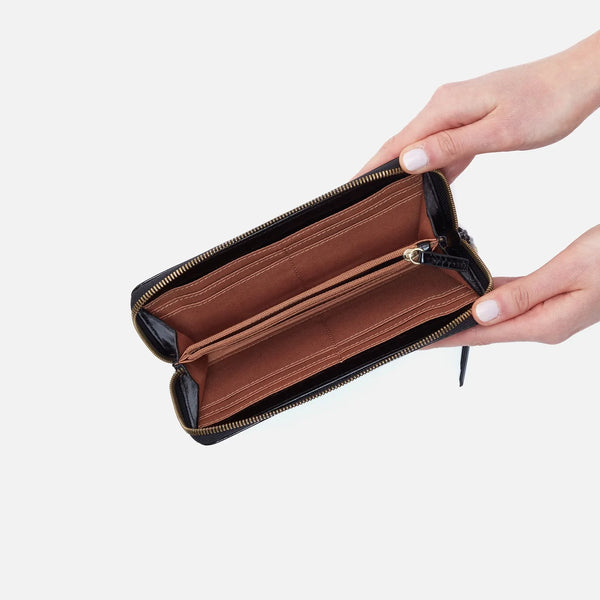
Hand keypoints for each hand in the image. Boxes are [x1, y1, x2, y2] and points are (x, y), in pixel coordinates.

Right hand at [357, 31, 599, 182]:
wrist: (577, 81)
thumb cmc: (546, 103)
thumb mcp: (497, 131)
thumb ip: (450, 146)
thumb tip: (406, 160)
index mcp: (444, 108)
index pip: (396, 143)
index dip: (370, 168)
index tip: (348, 189)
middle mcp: (444, 107)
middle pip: (402, 145)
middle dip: (378, 172)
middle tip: (359, 201)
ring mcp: (456, 113)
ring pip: (421, 148)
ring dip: (404, 173)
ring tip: (384, 199)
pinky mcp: (469, 120)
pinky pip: (442, 148)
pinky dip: (431, 168)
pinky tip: (426, 186)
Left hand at [431, 225, 599, 346]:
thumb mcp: (567, 272)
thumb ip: (522, 294)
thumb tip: (480, 314)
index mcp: (544, 324)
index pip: (482, 335)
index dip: (447, 337)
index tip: (418, 340)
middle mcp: (543, 324)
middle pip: (485, 329)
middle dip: (450, 329)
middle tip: (417, 326)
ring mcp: (548, 313)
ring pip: (497, 316)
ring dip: (467, 314)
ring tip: (436, 310)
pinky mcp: (552, 299)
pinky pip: (512, 300)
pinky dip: (490, 297)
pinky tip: (474, 290)